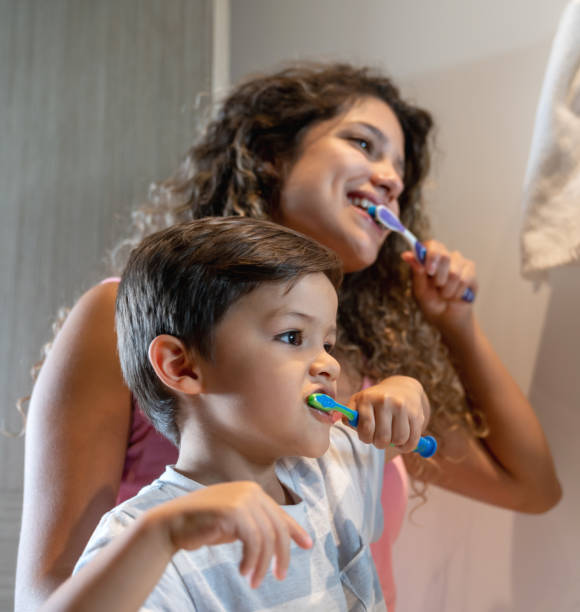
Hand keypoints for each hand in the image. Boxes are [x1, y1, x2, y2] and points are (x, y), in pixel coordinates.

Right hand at [149, 481, 311, 587]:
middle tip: (279, 576)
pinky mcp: (233, 510)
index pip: (280, 513)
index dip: (295, 530)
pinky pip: (253, 541)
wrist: (172, 524)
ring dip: (262, 564)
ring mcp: (242, 498)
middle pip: (278, 527)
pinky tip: (244, 572)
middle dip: (281, 555)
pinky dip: (251, 560)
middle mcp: (250, 491)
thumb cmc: (202, 526)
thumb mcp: (235, 525)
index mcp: (252, 491)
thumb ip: (255, 526)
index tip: (308, 545)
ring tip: (254, 580)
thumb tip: (280, 540)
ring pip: (267, 537)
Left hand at [346, 376, 429, 452]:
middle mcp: (385, 401)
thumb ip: (349, 415)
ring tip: (390, 435)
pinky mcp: (417, 414)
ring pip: (399, 440)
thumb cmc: (375, 401)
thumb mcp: (358, 402)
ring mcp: (402, 407)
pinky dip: (406, 446)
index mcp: (367, 398)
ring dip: (394, 444)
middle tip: (379, 437)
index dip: (365, 437)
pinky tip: (401, 439)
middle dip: (379, 442)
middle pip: (382, 438)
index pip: (366, 429)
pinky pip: (412, 441)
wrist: (402, 388)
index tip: (367, 435)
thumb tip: (348, 423)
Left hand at [401, 240, 476, 333]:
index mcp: (429, 258)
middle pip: (444, 255)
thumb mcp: (419, 290)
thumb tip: (406, 255)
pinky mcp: (471, 271)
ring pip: (454, 272)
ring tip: (445, 294)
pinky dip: (457, 292)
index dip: (430, 255)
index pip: (431, 244)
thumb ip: (416, 272)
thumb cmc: (431, 302)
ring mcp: (460, 262)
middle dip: (438, 278)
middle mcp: (445, 256)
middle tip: (437, 287)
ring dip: (447, 289)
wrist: (447, 317)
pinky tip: (455, 295)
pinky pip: (465, 279)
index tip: (429, 270)